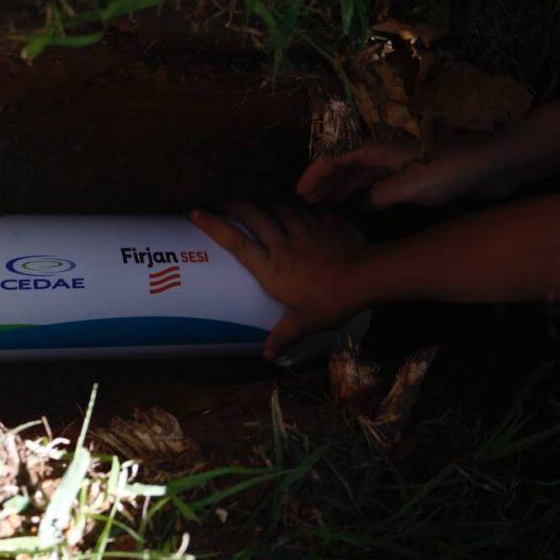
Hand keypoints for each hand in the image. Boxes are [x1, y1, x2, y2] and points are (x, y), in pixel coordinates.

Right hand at [190, 202, 371, 360]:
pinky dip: (312, 208)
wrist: (363, 279)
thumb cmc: (328, 301)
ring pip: (284, 210)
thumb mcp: (304, 322)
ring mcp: (307, 233)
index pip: (236, 243)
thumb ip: (284, 336)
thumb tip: (267, 357)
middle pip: (257, 218)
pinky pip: (317, 213)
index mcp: (271, 267)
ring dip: (272, 204)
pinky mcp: (328, 228)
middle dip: (239, 207)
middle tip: (229, 203)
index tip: (196, 213)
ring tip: (265, 202)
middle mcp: (283, 245)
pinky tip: (311, 206)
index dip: (214, 226)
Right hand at [295, 136, 517, 207]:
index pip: (335, 156)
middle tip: (308, 205)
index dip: (315, 174)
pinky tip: (358, 205)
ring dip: (344, 188)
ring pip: (363, 172)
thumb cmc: (455, 167)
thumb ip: (378, 196)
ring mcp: (402, 157)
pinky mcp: (417, 169)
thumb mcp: (411, 186)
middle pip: (346, 163)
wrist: (500, 159)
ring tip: (327, 207)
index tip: (299, 193)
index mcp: (379, 143)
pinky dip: (365, 191)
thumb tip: (359, 204)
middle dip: (326, 183)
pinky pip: (381, 180)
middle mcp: (386, 147)